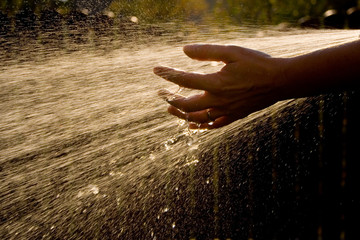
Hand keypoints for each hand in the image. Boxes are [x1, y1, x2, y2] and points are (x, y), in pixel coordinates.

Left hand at [154, 44, 285, 128]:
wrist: (279, 81)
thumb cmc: (257, 64)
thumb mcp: (232, 52)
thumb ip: (207, 52)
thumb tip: (184, 50)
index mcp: (216, 84)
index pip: (184, 80)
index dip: (168, 74)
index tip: (156, 70)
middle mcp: (218, 101)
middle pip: (186, 105)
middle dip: (170, 99)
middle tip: (161, 94)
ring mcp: (225, 112)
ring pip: (197, 119)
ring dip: (181, 114)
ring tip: (170, 108)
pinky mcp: (233, 117)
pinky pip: (212, 126)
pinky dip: (199, 126)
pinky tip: (192, 124)